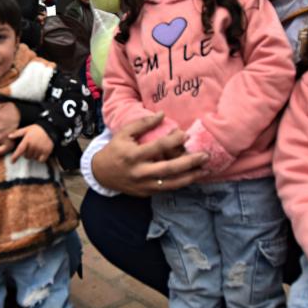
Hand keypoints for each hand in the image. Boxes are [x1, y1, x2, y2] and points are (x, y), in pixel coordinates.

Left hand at [10, 125, 53, 161]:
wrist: (50, 128)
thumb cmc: (37, 129)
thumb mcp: (27, 129)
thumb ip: (18, 133)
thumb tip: (9, 136)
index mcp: (27, 140)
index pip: (20, 150)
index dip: (15, 157)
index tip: (12, 161)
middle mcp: (33, 145)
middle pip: (26, 156)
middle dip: (27, 153)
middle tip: (31, 148)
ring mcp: (40, 149)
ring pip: (33, 158)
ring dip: (33, 156)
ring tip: (36, 148)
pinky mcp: (46, 152)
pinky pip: (40, 160)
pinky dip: (39, 158)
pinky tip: (40, 152)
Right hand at [91, 113, 208, 196]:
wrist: (101, 174)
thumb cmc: (115, 150)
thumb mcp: (124, 133)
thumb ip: (143, 123)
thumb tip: (162, 114)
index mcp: (133, 155)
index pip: (157, 147)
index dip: (173, 141)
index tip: (186, 135)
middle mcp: (140, 172)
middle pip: (169, 169)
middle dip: (189, 163)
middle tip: (205, 156)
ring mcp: (143, 185)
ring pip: (171, 183)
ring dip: (190, 177)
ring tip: (205, 171)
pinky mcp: (146, 193)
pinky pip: (166, 189)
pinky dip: (180, 183)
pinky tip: (192, 177)